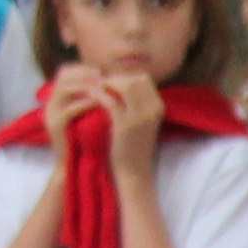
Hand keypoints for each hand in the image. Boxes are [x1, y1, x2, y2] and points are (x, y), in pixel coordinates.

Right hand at [39, 62, 106, 156]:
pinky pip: (69, 109)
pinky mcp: (55, 126)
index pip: (64, 73)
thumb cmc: (85, 140)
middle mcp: (50, 104)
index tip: (100, 72)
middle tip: (101, 76)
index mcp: (57, 99)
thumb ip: (90, 99)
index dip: (81, 69)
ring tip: (102, 87)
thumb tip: (107, 83)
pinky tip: (98, 103)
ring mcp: (50, 114)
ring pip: (64, 90)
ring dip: (85, 86)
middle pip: (62, 77)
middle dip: (83, 74)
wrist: (74, 165)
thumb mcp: (86, 115)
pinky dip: (84, 104)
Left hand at [99, 66, 164, 185]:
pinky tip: (88, 96)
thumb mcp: (142, 122)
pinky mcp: (124, 125)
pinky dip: (97, 95)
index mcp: (158, 108)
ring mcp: (140, 117)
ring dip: (105, 84)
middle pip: (134, 80)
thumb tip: (120, 83)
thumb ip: (137, 104)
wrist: (133, 171)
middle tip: (98, 85)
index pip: (143, 79)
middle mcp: (153, 110)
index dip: (124, 77)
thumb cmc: (133, 146)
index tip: (109, 83)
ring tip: (93, 89)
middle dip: (113, 79)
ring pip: (124, 86)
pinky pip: (109, 101)